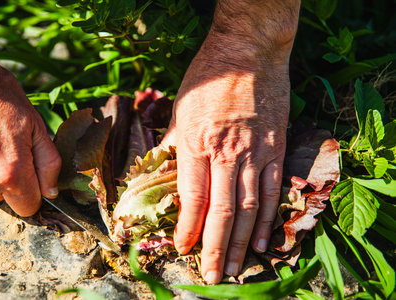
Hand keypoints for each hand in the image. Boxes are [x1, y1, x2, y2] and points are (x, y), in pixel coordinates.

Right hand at [0, 60, 60, 216]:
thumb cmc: (2, 99)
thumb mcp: (37, 127)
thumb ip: (49, 164)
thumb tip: (51, 192)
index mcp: (10, 174)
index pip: (29, 207)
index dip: (36, 192)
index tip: (34, 173)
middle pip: (7, 198)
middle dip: (14, 180)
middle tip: (11, 148)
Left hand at [162, 0, 298, 282]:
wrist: (248, 50)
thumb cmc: (209, 75)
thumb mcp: (181, 107)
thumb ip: (175, 142)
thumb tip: (165, 165)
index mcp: (195, 142)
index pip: (192, 197)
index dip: (187, 227)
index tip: (182, 248)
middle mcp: (225, 153)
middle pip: (220, 210)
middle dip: (213, 247)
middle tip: (211, 274)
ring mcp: (253, 152)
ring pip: (247, 207)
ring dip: (239, 242)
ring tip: (234, 268)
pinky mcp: (275, 147)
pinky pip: (271, 190)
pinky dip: (266, 219)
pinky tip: (260, 240)